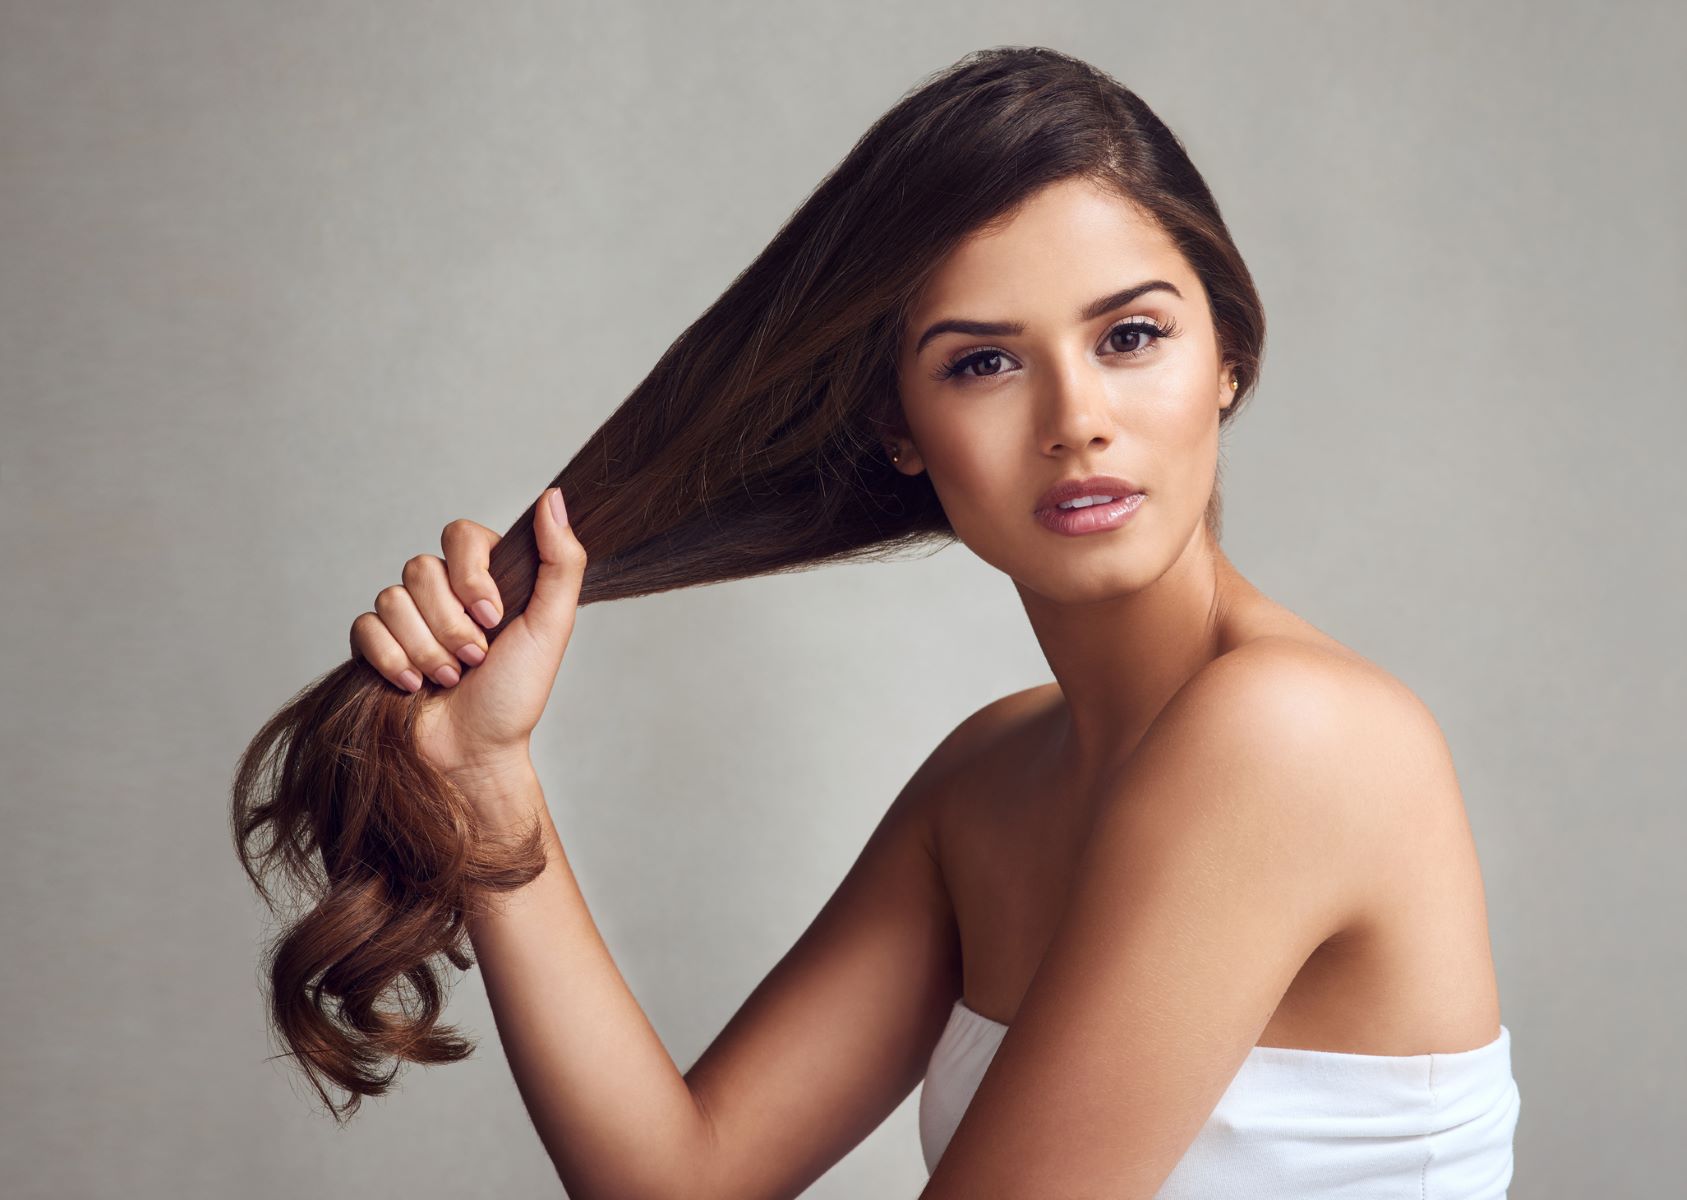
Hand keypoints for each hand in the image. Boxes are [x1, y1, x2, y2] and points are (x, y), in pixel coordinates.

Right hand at [349, 487, 585, 780]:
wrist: (475, 754)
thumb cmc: (516, 695)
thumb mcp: (552, 627)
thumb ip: (560, 561)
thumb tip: (553, 498)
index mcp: (485, 578)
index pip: (460, 535)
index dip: (470, 575)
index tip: (493, 616)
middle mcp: (443, 591)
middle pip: (420, 569)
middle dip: (451, 625)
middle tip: (475, 660)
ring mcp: (407, 617)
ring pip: (391, 599)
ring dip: (427, 649)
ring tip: (450, 679)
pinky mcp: (376, 645)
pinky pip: (364, 627)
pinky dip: (392, 659)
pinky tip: (413, 686)